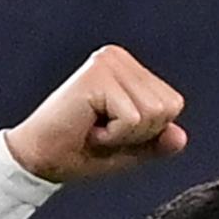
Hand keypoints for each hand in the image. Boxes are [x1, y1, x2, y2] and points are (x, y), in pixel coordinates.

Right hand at [5, 45, 186, 183]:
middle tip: (101, 132)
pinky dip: (113, 136)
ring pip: (153, 113)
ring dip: (124, 135)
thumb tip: (180, 137)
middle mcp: (118, 58)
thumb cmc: (76, 152)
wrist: (37, 160)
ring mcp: (107, 63)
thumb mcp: (127, 150)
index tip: (111, 131)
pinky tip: (87, 128)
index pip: (172, 105)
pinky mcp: (97, 76)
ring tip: (94, 128)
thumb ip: (155, 142)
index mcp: (127, 69)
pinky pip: (133, 118)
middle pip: (167, 108)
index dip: (147, 132)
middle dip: (138, 134)